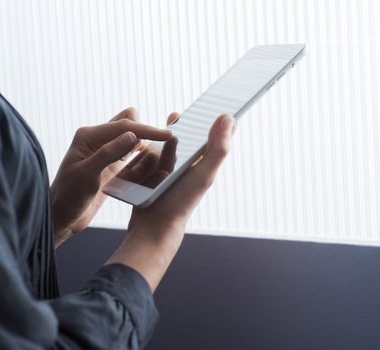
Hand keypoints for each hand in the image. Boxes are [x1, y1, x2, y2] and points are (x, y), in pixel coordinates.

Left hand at [51, 108, 171, 246]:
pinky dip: (142, 159)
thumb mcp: (87, 175)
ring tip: (158, 160)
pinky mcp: (113, 165)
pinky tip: (149, 168)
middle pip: (130, 123)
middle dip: (147, 132)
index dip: (148, 130)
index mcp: (89, 136)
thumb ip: (109, 153)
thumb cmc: (68, 197)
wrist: (61, 217)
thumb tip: (132, 136)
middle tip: (163, 147)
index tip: (168, 134)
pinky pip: (133, 155)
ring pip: (134, 139)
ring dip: (146, 146)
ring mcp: (107, 152)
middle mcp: (98, 140)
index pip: (125, 125)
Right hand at [107, 114, 234, 291]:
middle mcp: (191, 167)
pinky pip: (156, 155)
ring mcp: (172, 171)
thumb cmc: (182, 202)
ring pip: (174, 145)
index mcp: (205, 165)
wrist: (154, 227)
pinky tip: (151, 139)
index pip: (217, 138)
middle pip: (194, 139)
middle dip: (194, 123)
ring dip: (173, 131)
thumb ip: (218, 148)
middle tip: (192, 109)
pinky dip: (155, 146)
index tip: (223, 103)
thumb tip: (229, 118)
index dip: (222, 122)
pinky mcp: (155, 175)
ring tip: (175, 117)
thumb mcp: (204, 174)